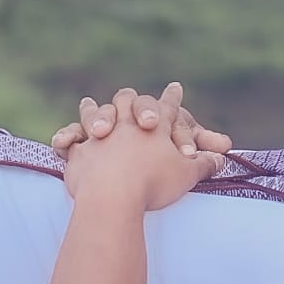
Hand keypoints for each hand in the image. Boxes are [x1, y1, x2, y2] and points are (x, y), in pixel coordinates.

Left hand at [62, 90, 226, 208]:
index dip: (173, 97)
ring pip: (97, 114)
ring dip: (94, 110)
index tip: (175, 87)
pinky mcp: (80, 152)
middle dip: (132, 100)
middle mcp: (128, 123)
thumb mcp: (186, 174)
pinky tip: (62, 140)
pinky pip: (71, 141)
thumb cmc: (155, 183)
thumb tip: (222, 158)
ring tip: (89, 103)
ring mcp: (102, 135)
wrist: (115, 196)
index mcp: (156, 126)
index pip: (168, 106)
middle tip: (131, 96)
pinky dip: (67, 139)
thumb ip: (204, 164)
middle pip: (130, 102)